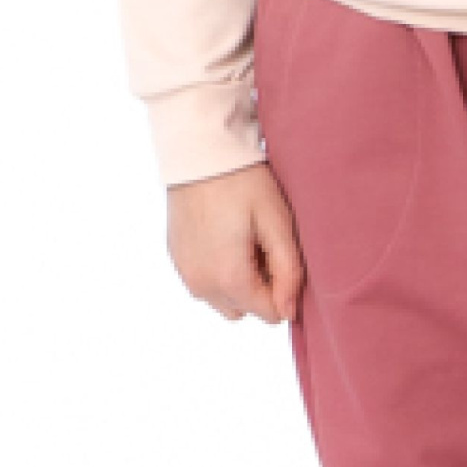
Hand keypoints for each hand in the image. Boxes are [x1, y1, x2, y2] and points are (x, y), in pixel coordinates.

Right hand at [166, 160, 304, 323]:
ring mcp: (185, 273)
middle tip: (263, 245)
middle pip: (246, 310)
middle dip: (260, 287)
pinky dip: (218, 271)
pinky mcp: (176, 259)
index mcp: (229, 279)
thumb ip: (289, 272)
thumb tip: (289, 312)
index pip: (271, 313)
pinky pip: (204, 283)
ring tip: (243, 241)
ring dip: (238, 283)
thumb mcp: (277, 223)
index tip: (280, 253)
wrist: (199, 153)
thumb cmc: (243, 183)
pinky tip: (224, 236)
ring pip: (223, 301)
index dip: (284, 286)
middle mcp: (201, 285)